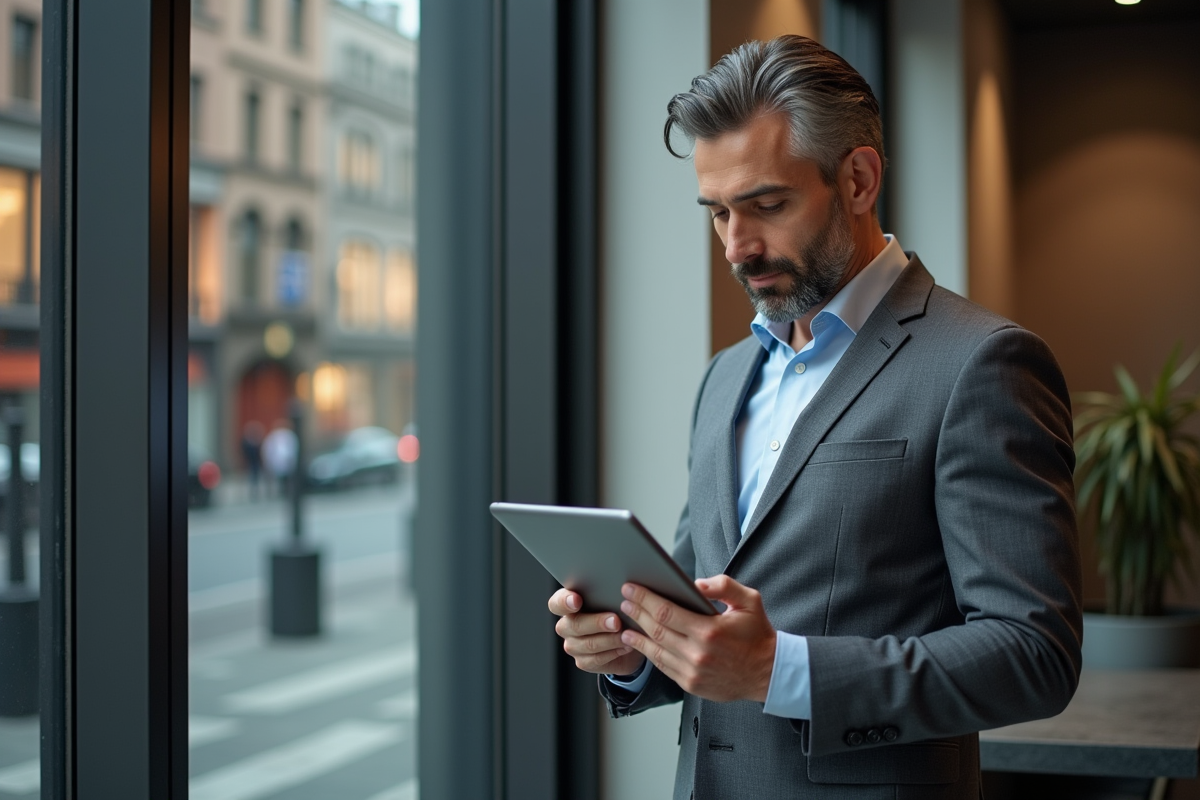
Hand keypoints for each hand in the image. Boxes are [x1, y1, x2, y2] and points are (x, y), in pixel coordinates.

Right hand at [548, 588, 646, 677]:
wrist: (627, 636)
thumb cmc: (617, 609)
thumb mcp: (613, 598)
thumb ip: (608, 593)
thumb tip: (621, 588)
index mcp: (567, 605)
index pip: (556, 603)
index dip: (564, 602)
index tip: (577, 600)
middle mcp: (566, 625)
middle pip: (574, 625)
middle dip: (597, 623)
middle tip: (616, 621)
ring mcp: (573, 645)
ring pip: (588, 644)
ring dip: (609, 639)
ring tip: (626, 635)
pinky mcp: (583, 661)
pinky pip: (596, 659)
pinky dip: (613, 652)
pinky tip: (626, 646)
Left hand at [618, 575, 775, 702]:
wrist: (768, 673)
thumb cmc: (757, 634)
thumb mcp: (749, 601)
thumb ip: (723, 586)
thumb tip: (695, 584)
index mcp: (710, 630)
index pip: (666, 611)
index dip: (645, 599)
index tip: (631, 588)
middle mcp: (698, 653)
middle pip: (656, 630)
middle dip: (637, 613)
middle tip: (625, 600)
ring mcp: (693, 672)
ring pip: (656, 651)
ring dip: (638, 636)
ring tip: (625, 623)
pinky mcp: (692, 685)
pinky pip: (664, 667)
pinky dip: (650, 654)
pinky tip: (641, 644)